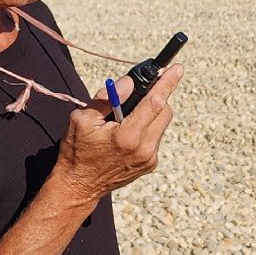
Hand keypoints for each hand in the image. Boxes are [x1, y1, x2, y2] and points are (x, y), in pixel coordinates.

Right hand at [51, 65, 182, 207]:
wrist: (79, 185)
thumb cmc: (77, 149)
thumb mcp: (82, 119)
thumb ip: (107, 99)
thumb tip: (129, 82)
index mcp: (127, 137)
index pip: (154, 103)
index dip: (167, 83)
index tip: (177, 69)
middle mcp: (144, 149)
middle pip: (164, 111)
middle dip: (157, 95)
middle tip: (143, 88)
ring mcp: (149, 159)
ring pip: (161, 123)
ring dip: (151, 112)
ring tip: (126, 114)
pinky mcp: (150, 164)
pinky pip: (155, 136)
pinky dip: (146, 127)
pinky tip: (127, 131)